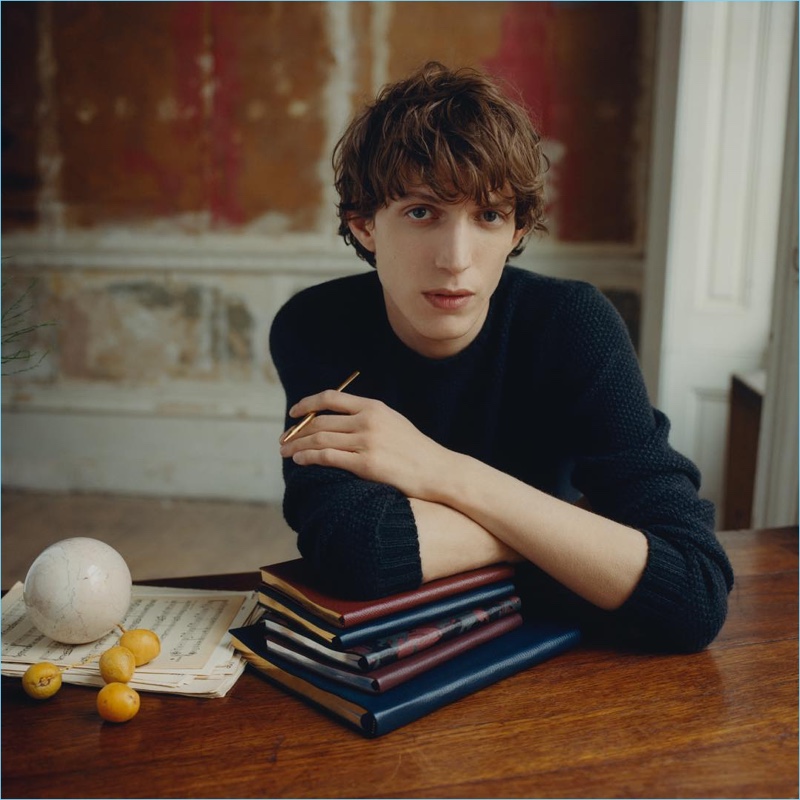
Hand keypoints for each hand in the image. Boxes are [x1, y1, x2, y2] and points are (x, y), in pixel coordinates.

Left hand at [279, 390, 446, 500]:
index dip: (307, 404)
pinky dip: (309, 458)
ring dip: (297, 446)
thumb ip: (367, 416)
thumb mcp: (392, 422)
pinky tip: (300, 461)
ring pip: (319, 440)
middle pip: (320, 421)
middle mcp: (368, 421)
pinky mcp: (366, 464)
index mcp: (373, 407)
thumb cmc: (414, 449)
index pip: (330, 398)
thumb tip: (337, 419)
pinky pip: (328, 458)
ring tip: (285, 452)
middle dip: (296, 431)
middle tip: (283, 439)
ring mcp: (366, 442)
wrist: (437, 470)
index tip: (293, 412)